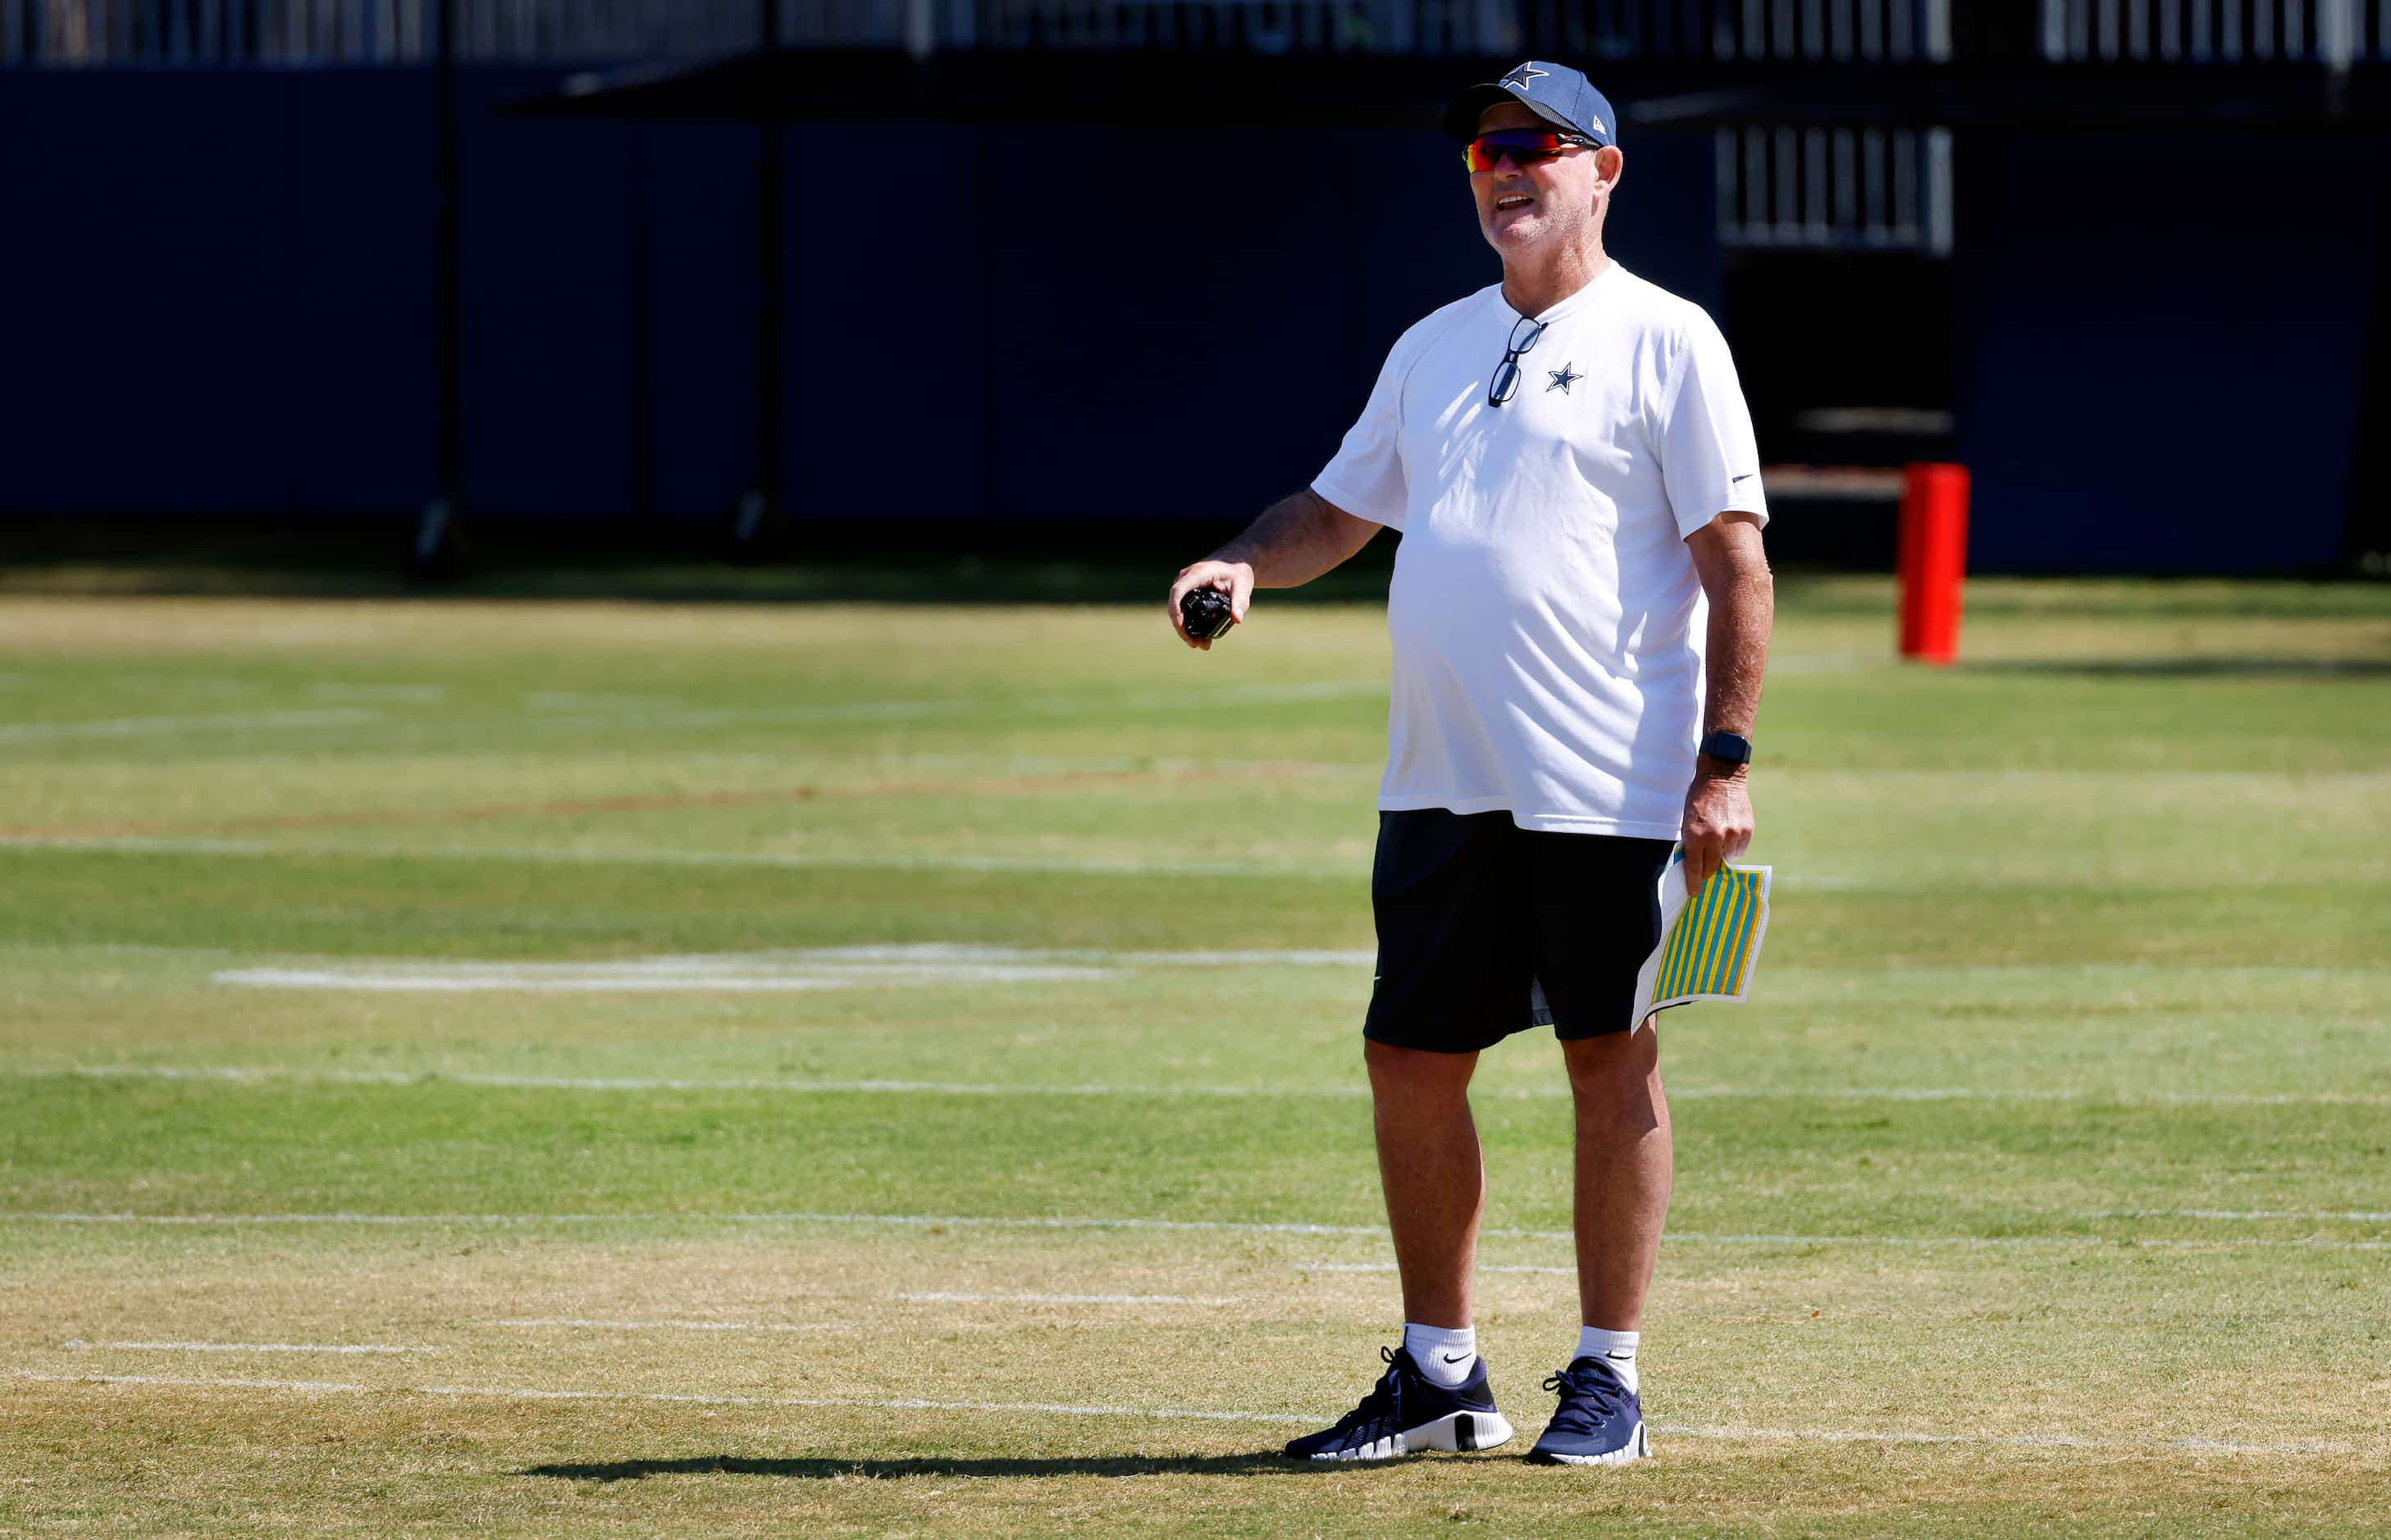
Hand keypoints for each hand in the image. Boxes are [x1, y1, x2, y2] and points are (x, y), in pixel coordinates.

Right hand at [1165, 559, 1253, 650]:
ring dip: (1186, 629)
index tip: (1180, 626)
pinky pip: (1184, 610)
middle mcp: (1187, 579)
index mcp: (1197, 574)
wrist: (1236, 565)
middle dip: (1183, 627)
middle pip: (1176, 605)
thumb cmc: (1238, 573)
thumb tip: (1237, 619)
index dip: (1175, 609)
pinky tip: (1201, 638)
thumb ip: (1240, 602)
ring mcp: (1186, 587)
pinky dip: (1190, 625)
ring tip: (1202, 645)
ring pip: (1179, 610)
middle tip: (1196, 644)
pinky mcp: (1189, 594)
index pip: (1178, 591)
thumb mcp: (1242, 587)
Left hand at [1680, 765, 1753, 899]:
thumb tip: (1695, 864)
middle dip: (1707, 872)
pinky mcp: (1746, 830)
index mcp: (1695, 835)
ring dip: (1721, 854)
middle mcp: (1714, 837)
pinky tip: (1729, 835)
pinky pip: (1740, 849)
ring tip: (1718, 840)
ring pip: (1727, 858)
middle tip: (1706, 872)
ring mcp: (1732, 834)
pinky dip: (1734, 847)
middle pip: (1712, 867)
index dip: (1694, 883)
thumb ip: (1692, 842)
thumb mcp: (1687, 820)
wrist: (1720, 777)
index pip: (1694, 867)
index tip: (1695, 892)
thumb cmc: (1699, 798)